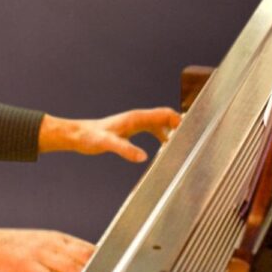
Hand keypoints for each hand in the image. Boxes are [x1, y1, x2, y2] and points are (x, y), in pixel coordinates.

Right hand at [0, 227, 93, 271]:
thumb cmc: (7, 249)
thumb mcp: (36, 245)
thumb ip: (56, 253)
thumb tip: (74, 264)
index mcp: (54, 237)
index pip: (85, 246)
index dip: (102, 257)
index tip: (116, 266)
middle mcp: (50, 242)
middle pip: (82, 256)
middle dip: (98, 268)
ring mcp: (38, 252)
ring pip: (70, 266)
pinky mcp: (27, 264)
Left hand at [38, 107, 181, 161]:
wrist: (78, 135)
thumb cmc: (91, 137)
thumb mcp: (107, 144)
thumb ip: (125, 149)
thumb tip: (143, 157)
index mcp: (136, 118)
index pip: (165, 114)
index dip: (180, 121)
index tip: (193, 134)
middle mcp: (138, 118)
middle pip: (166, 118)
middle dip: (180, 127)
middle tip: (193, 142)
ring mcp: (135, 123)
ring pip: (161, 125)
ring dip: (173, 133)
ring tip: (182, 148)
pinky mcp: (132, 130)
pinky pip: (153, 131)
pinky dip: (163, 138)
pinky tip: (165, 150)